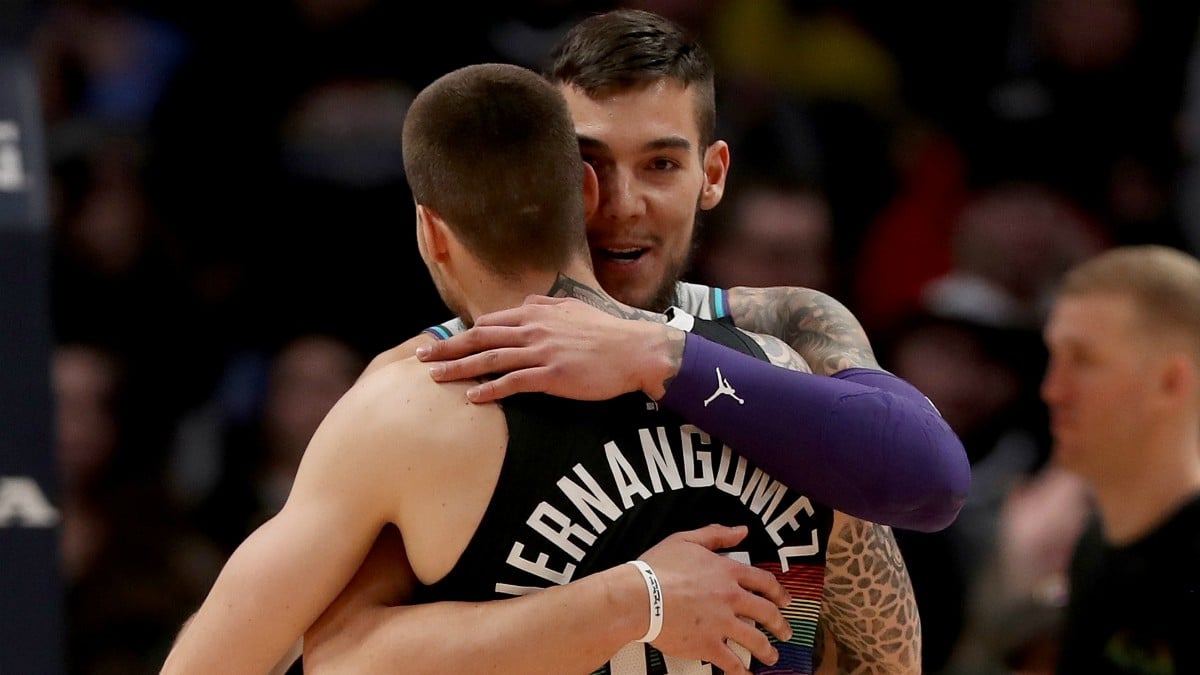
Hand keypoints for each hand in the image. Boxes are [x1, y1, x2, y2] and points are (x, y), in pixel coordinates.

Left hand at [416, 295, 682, 401]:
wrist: (635, 349)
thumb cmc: (608, 332)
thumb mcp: (574, 309)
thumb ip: (546, 305)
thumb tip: (527, 304)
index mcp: (537, 314)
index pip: (490, 323)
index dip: (464, 333)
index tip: (444, 341)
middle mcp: (533, 330)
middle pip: (480, 338)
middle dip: (448, 347)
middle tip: (421, 356)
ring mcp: (541, 352)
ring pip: (490, 360)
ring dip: (459, 368)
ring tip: (435, 377)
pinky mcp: (552, 375)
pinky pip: (513, 383)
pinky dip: (490, 390)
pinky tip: (472, 398)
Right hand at [637, 524, 791, 673]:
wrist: (639, 597)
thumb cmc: (657, 567)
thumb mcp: (686, 540)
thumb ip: (716, 534)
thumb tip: (742, 531)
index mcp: (727, 571)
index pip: (764, 581)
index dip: (778, 592)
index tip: (785, 600)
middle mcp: (731, 597)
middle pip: (766, 612)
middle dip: (780, 624)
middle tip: (786, 632)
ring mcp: (722, 623)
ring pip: (755, 640)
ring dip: (767, 650)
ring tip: (772, 656)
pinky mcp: (708, 645)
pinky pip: (732, 662)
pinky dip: (742, 672)